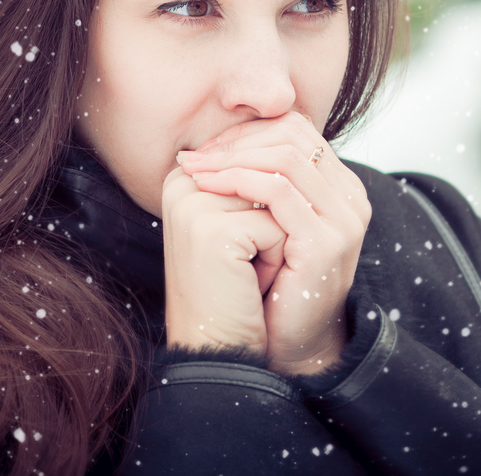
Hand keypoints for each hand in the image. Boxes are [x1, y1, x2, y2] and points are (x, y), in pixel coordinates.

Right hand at [161, 166, 285, 352]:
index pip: (263, 151)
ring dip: (283, 237)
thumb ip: (260, 178)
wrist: (220, 348)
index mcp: (189, 173)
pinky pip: (277, 228)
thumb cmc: (239, 288)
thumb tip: (296, 133)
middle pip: (274, 173)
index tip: (250, 241)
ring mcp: (193, 203)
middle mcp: (184, 180)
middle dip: (282, 219)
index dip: (280, 200)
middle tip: (252, 261)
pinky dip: (278, 258)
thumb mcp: (248, 223)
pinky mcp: (210, 230)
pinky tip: (249, 283)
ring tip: (252, 270)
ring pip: (280, 197)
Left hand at [176, 112, 370, 375]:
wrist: (288, 348)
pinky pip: (280, 192)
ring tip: (193, 169)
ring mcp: (344, 220)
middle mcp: (350, 198)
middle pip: (294, 135)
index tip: (208, 149)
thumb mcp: (267, 226)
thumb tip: (208, 147)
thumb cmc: (270, 287)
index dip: (249, 131)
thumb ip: (260, 184)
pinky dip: (238, 181)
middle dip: (238, 140)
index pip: (297, 130)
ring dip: (232, 158)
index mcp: (340, 188)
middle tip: (194, 156)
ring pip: (287, 157)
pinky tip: (207, 187)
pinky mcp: (326, 242)